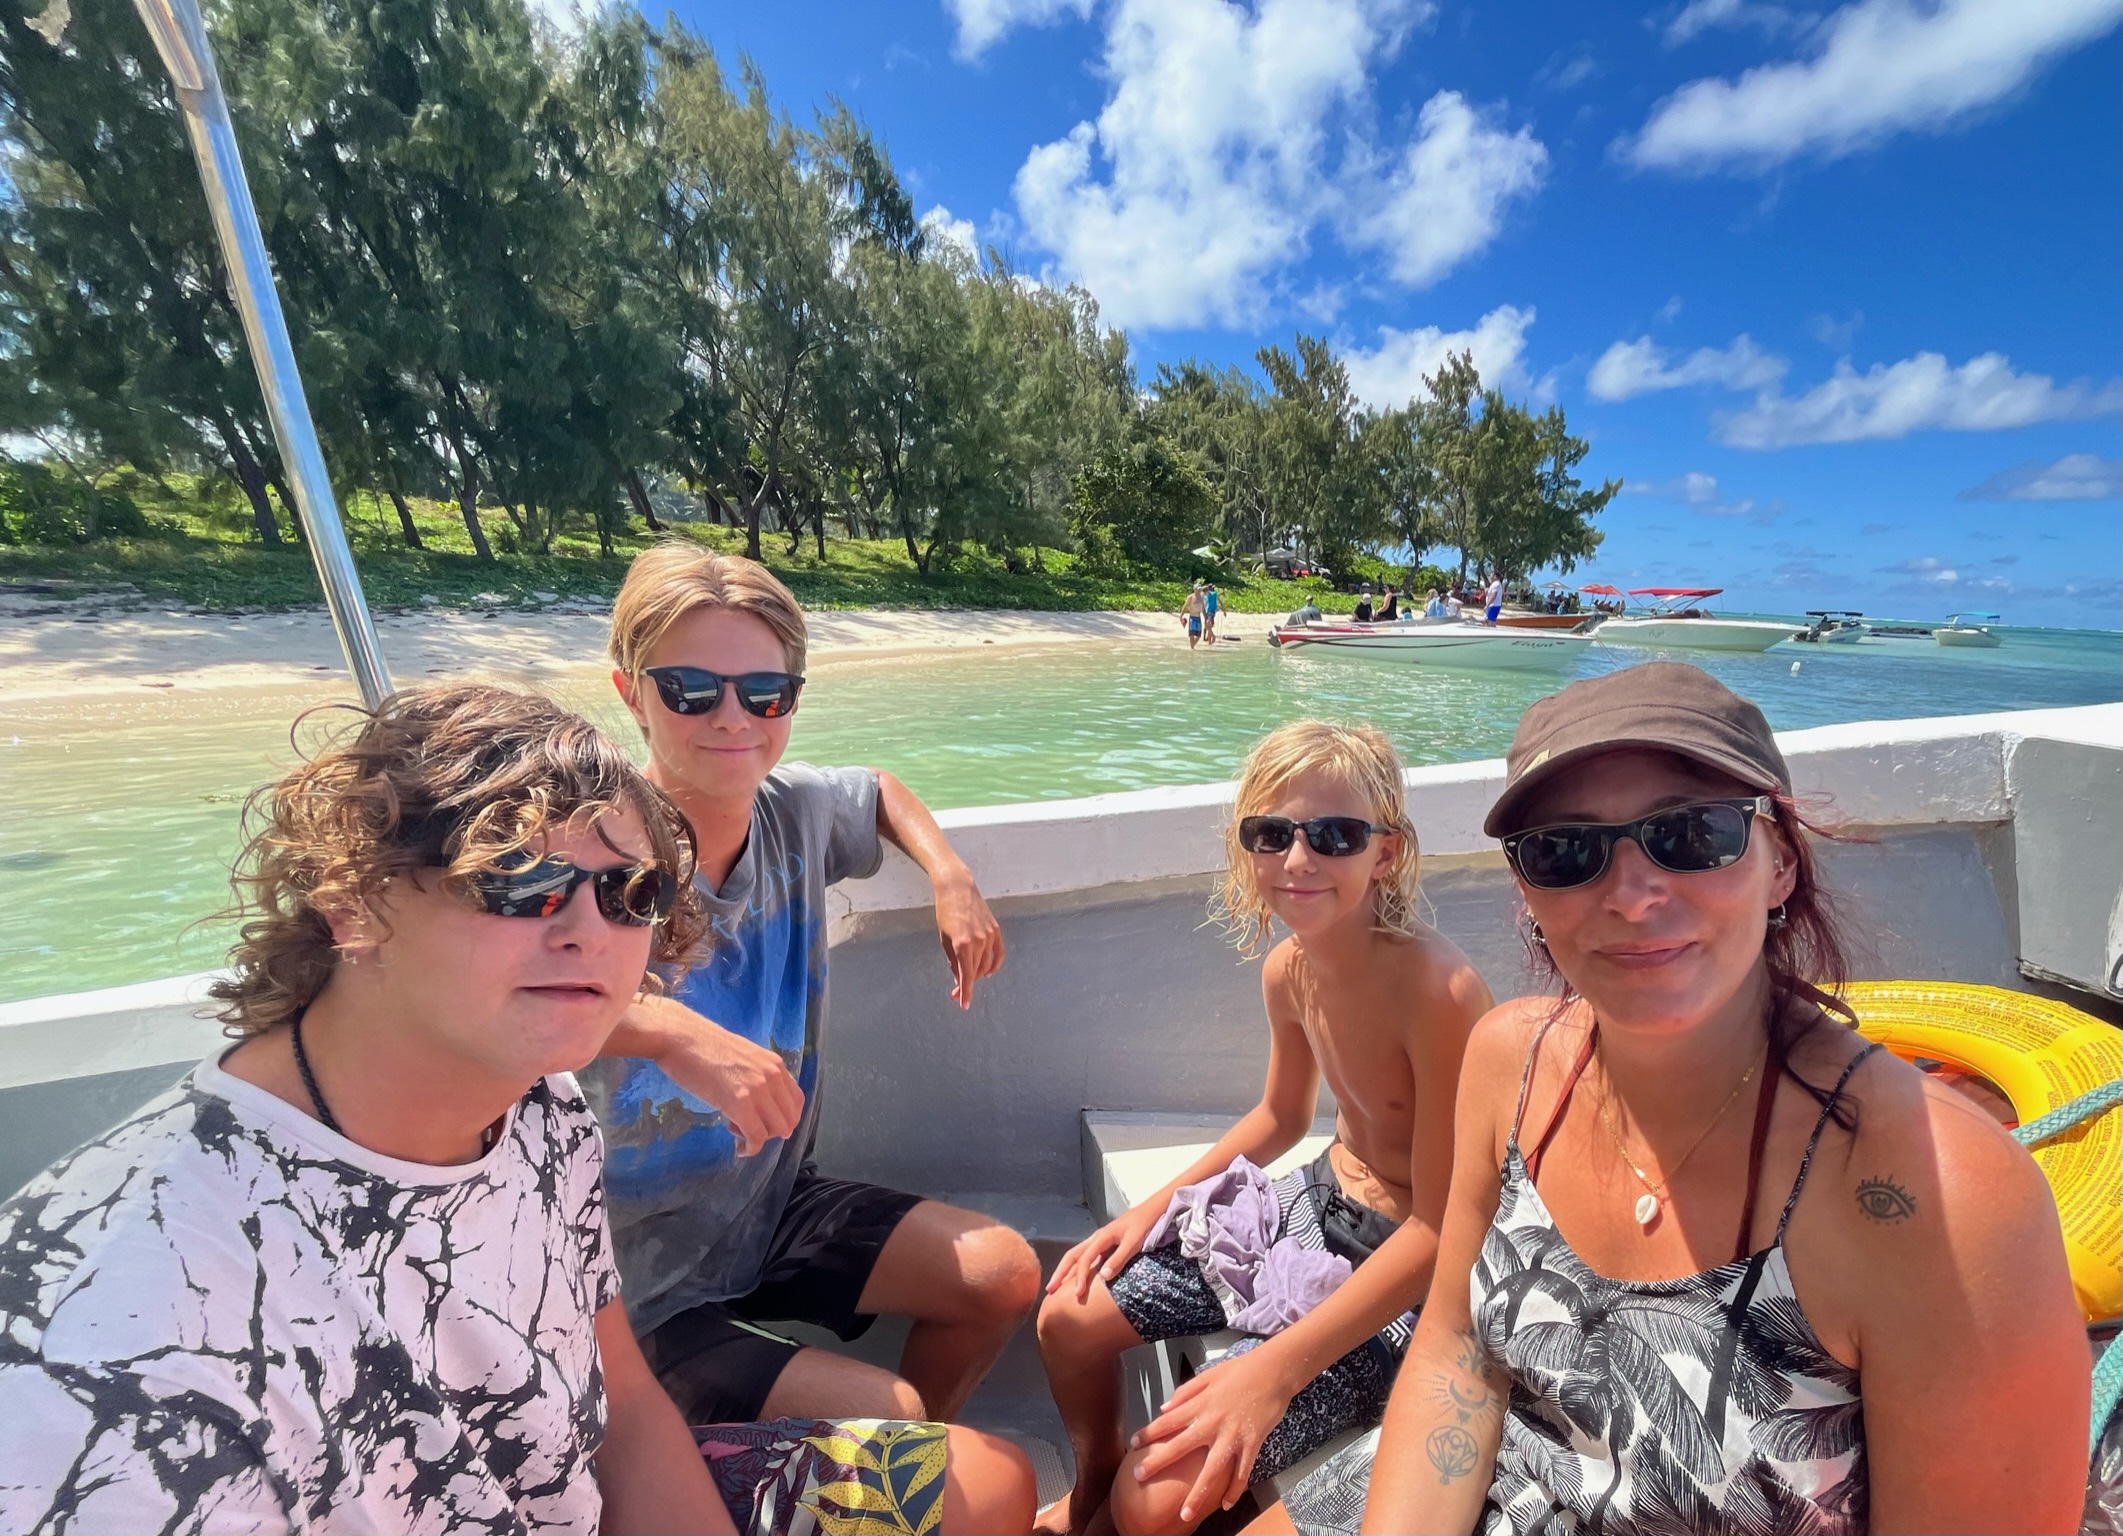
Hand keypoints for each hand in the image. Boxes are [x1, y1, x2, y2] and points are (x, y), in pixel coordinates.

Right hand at [655, 1017, 803, 1155]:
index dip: (784, 1119)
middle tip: (749, 1130)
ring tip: (737, 1132)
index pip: (796, 1101)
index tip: (768, 1125)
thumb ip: (758, 1077)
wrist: (680, 1037)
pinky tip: (739, 1149)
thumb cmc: (704, 1047)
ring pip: (776, 1130)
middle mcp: (772, 1076)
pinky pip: (756, 1136)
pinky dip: (750, 1149)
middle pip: (789, 1119)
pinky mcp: (739, 1103)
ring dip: (759, 1139)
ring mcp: (757, 1089)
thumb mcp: (743, 1058)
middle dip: (772, 1132)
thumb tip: (760, 1104)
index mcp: (775, 1064)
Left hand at [933, 871, 1003, 1008]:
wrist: (957, 889)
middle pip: (976, 972)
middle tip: (956, 993)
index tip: (963, 1004)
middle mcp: (978, 941)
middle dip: (967, 984)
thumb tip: (960, 979)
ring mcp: (989, 935)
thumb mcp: (945, 939)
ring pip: (987, 964)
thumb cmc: (946, 913)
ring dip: (978, 974)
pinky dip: (994, 965)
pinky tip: (988, 972)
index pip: (966, 976)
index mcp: (962, 944)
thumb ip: (953, 961)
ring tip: (968, 979)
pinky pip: (998, 954)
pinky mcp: (996, 930)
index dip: (965, 993)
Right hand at [1046, 1203, 1165, 1303]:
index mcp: (1101, 1237)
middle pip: (1073, 1255)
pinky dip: (1078, 1266)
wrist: (1154, 1209)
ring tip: (1057, 1284)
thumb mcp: (1134, 1242)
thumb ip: (1119, 1259)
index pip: (1084, 1259)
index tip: (1076, 1294)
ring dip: (1066, 1269)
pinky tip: (1078, 1276)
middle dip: (1060, 1272)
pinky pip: (1087, 1255)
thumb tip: (1103, 1277)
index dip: (1079, 1277)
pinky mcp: (1106, 1243)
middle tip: (1050, 1289)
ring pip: (1077, 1254)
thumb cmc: (1144, 1224)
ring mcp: (1100, 1240)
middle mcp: (1097, 1238)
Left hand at [1131, 1347, 1298, 1522]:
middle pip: (1180, 1447)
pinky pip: (1241, 1473)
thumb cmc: (1242, 1370)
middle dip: (1158, 1463)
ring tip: (1184, 1513)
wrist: (1274, 1371)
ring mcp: (1233, 1435)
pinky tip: (1225, 1504)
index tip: (1133, 1444)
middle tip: (1139, 1477)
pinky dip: (1234, 1491)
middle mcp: (1213, 1422)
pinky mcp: (1252, 1444)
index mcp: (1201, 1404)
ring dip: (1197, 1494)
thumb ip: (1185, 1392)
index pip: (1168, 1421)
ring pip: (1212, 1471)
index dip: (1149, 1433)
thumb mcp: (1209, 1374)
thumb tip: (1164, 1408)